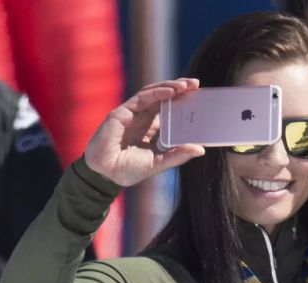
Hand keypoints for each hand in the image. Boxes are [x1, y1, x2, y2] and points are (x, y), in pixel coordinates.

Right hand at [84, 78, 205, 186]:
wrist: (106, 175)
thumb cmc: (129, 170)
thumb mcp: (159, 163)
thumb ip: (178, 155)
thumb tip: (201, 149)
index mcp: (151, 128)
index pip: (168, 108)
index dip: (182, 100)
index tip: (199, 95)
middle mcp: (142, 118)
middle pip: (162, 97)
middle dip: (179, 88)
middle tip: (196, 84)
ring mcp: (132, 114)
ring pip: (153, 93)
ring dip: (170, 86)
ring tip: (186, 85)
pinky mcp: (122, 113)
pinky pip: (142, 98)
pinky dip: (157, 92)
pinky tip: (171, 91)